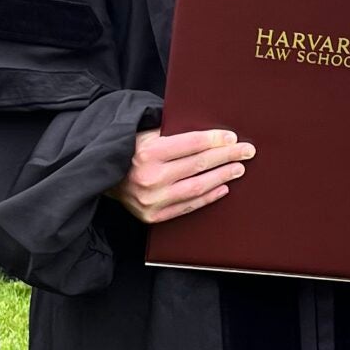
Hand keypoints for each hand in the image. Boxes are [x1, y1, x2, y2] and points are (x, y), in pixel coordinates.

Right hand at [110, 126, 252, 223]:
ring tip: (238, 168)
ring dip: (222, 177)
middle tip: (247, 151)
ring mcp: (152, 200)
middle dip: (226, 156)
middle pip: (199, 165)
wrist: (102, 178)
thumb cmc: (129, 151)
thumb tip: (209, 134)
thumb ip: (171, 134)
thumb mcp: (144, 135)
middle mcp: (150, 177)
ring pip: (197, 187)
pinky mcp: (153, 216)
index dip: (215, 141)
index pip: (191, 145)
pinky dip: (208, 197)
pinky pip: (187, 206)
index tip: (232, 138)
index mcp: (148, 152)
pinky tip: (223, 188)